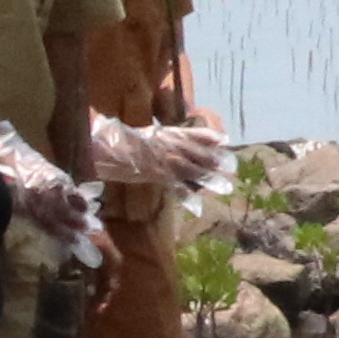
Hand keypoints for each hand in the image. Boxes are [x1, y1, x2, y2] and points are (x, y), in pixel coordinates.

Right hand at [97, 118, 224, 191]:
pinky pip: (177, 186)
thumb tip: (165, 134)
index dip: (209, 137)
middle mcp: (171, 145)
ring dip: (208, 178)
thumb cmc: (120, 140)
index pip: (193, 134)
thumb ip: (158, 134)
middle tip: (229, 167)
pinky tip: (196, 204)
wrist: (109, 149)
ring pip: (192, 170)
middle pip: (197, 153)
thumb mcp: (143, 132)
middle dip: (213, 160)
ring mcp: (166, 160)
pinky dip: (187, 195)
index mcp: (167, 133)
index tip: (224, 140)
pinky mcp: (159, 175)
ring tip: (224, 186)